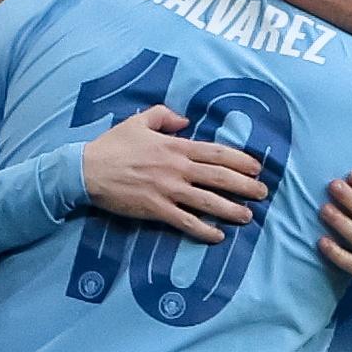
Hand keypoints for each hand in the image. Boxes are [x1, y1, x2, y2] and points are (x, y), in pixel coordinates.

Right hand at [84, 105, 268, 243]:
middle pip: (219, 177)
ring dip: (231, 209)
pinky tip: (217, 236)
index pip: (215, 152)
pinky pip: (185, 221)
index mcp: (175, 146)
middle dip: (245, 186)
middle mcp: (177, 169)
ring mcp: (168, 190)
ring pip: (208, 201)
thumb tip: (186, 120)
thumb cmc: (113, 145)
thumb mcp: (138, 120)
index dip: (240, 160)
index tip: (257, 167)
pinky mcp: (157, 210)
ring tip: (248, 216)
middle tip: (263, 193)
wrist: (88, 170)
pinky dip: (203, 230)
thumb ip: (164, 115)